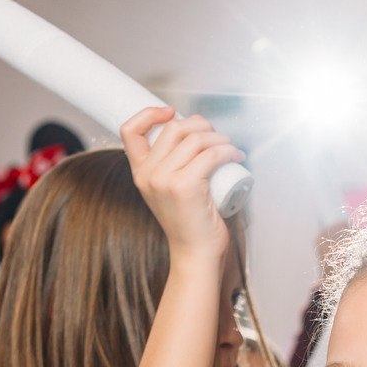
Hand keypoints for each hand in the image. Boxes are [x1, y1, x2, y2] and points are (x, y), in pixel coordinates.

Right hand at [119, 107, 241, 266]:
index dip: (150, 114)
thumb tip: (195, 127)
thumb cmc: (190, 222)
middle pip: (174, 128)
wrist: (195, 254)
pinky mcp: (185, 186)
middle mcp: (147, 174)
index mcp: (140, 172)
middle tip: (217, 137)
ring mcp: (164, 180)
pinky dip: (228, 150)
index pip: (130, 130)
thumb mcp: (170, 189)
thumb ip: (172, 164)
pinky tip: (236, 154)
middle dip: (201, 125)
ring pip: (195, 139)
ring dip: (219, 137)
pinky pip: (211, 155)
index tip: (172, 112)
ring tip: (230, 148)